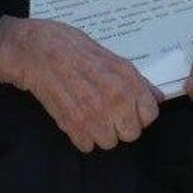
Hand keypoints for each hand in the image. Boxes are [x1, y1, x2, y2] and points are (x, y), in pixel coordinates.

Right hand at [0, 16, 160, 152]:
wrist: (35, 50)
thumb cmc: (71, 46)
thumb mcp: (111, 56)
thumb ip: (136, 80)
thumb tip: (156, 97)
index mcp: (127, 80)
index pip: (150, 114)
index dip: (139, 112)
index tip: (128, 107)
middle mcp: (114, 99)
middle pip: (131, 134)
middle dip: (120, 125)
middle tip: (106, 111)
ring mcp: (93, 114)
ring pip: (109, 143)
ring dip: (99, 132)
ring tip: (88, 113)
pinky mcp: (72, 125)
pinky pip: (86, 146)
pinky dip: (80, 136)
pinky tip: (74, 117)